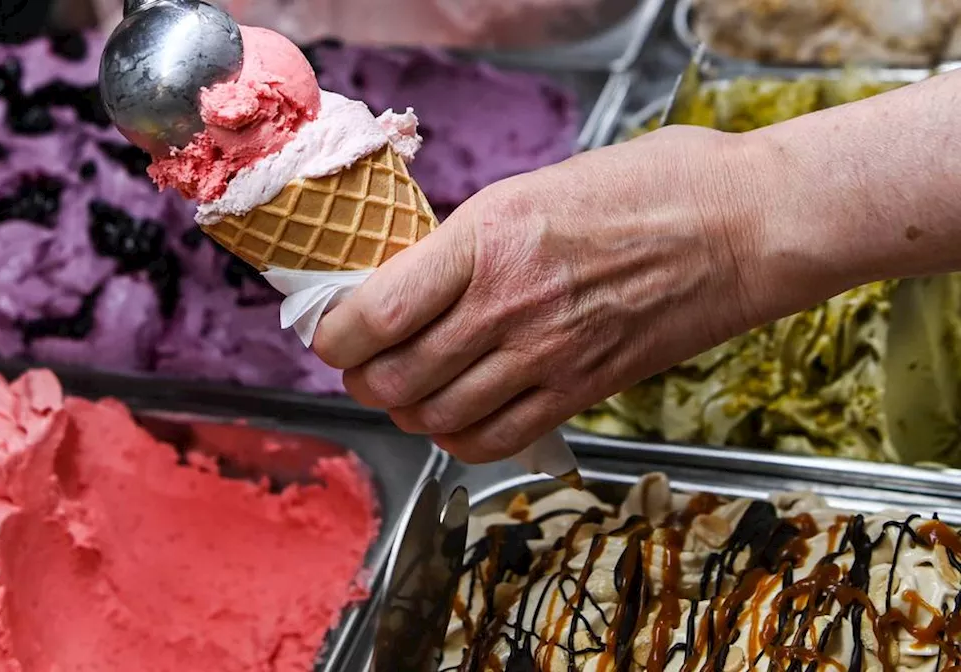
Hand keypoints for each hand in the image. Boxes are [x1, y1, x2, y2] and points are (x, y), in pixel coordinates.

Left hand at [312, 126, 765, 461]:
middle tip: (364, 360)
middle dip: (361, 376)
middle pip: (393, 377)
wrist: (738, 227)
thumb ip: (460, 245)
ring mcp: (544, 357)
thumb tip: (399, 283)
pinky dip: (456, 439)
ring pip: (433, 418)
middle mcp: (506, 307)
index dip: (333, 334)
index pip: (372, 314)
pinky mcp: (578, 393)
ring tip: (407, 388)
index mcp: (484, 241)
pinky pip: (492, 442)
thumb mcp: (527, 190)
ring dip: (405, 409)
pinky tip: (455, 417)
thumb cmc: (644, 190)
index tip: (333, 329)